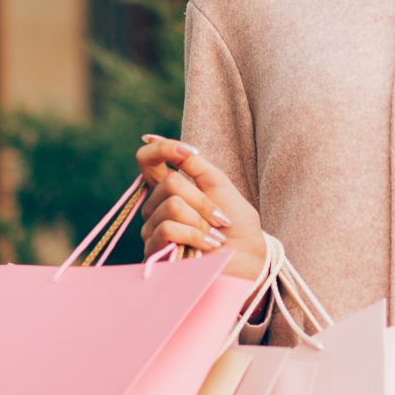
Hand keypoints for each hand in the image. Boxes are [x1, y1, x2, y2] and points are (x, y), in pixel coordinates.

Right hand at [135, 135, 267, 280]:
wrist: (248, 258)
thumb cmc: (236, 223)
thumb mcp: (218, 184)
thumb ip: (190, 162)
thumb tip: (149, 136)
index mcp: (168, 189)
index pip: (146, 160)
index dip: (161, 149)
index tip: (189, 152)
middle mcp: (155, 207)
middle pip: (169, 184)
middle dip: (202, 200)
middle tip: (220, 218)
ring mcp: (152, 230)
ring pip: (172, 206)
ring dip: (202, 221)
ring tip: (215, 235)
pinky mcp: (155, 252)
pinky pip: (169, 229)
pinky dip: (196, 235)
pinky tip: (209, 245)